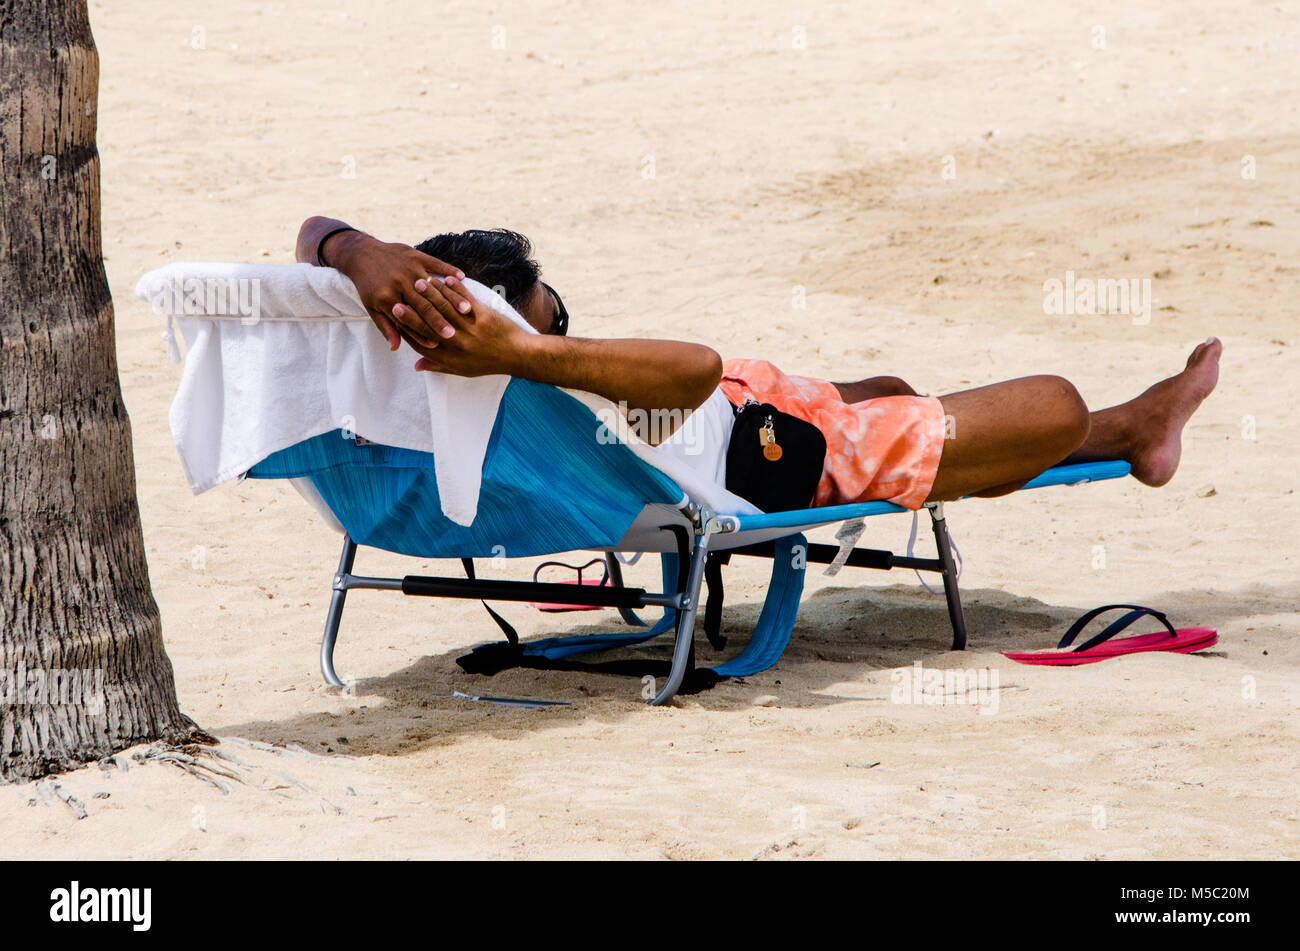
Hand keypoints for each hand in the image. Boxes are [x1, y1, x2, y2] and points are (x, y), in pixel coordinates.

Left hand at [324, 231, 473, 350]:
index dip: (422, 334)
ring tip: (467, 309)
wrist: (362, 254)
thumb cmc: (369, 286)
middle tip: (456, 334)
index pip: (408, 321)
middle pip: (424, 306)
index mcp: (387, 298)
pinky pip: (435, 263)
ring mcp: (408, 268)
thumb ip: (386, 327)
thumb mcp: (373, 307)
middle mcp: (399, 283)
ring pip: (434, 287)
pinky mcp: (415, 255)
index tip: (437, 346)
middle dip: (440, 321)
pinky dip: (449, 270)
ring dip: (451, 297)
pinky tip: (462, 278)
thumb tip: (396, 348)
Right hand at [408, 276, 533, 377]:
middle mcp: (458, 344)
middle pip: (428, 325)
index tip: (394, 319)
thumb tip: (416, 366)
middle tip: (396, 300)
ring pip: (445, 309)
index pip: (421, 342)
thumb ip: (437, 366)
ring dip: (431, 294)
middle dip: (411, 312)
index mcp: (450, 357)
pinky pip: (466, 299)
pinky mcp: (484, 316)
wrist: (517, 355)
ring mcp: (471, 329)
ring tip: (418, 283)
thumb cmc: (488, 362)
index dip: (406, 330)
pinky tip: (448, 278)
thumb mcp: (461, 369)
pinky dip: (457, 288)